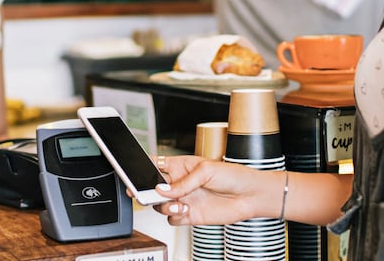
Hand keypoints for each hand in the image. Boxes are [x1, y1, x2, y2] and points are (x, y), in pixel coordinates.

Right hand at [153, 155, 273, 225]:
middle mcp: (180, 183)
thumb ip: (183, 181)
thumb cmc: (233, 176)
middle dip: (145, 191)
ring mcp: (184, 199)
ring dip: (164, 205)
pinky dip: (174, 216)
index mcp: (181, 166)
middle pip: (152, 187)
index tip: (133, 172)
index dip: (142, 167)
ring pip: (160, 205)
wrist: (250, 196)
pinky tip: (184, 210)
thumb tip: (162, 189)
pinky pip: (172, 219)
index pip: (155, 164)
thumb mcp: (206, 170)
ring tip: (177, 203)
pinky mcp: (190, 215)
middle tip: (146, 193)